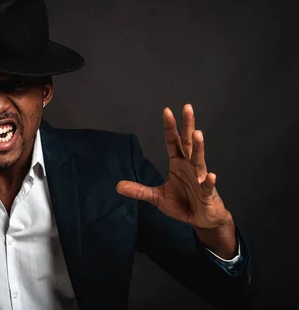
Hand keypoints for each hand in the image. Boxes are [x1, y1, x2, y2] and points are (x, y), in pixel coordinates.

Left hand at [116, 104, 231, 228]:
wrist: (201, 219)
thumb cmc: (183, 204)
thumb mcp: (157, 197)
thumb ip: (139, 190)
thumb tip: (118, 186)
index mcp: (178, 164)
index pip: (173, 142)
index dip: (170, 127)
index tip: (167, 111)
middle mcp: (189, 167)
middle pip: (188, 143)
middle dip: (187, 126)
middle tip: (187, 108)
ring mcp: (199, 179)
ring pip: (198, 160)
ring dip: (199, 147)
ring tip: (197, 133)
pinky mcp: (207, 194)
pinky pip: (207, 186)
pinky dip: (208, 181)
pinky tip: (210, 175)